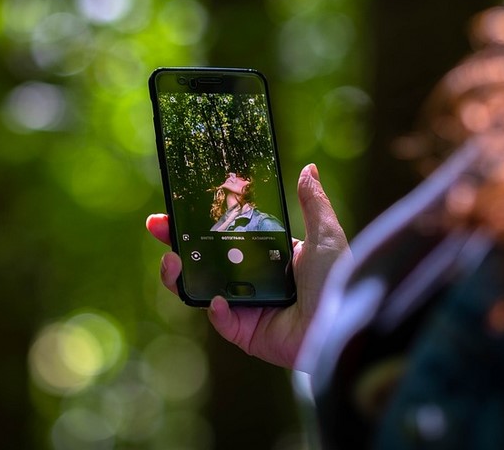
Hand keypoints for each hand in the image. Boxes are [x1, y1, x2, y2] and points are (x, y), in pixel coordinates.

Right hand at [145, 163, 348, 368]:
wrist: (345, 325)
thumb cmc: (339, 279)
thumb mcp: (326, 234)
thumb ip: (313, 203)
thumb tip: (309, 168)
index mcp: (268, 256)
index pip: (225, 236)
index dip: (199, 223)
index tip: (175, 206)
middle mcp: (253, 281)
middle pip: (205, 261)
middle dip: (176, 245)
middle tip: (157, 226)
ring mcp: (248, 308)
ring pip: (202, 291)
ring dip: (181, 277)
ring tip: (171, 261)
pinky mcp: (248, 334)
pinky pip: (222, 321)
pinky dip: (216, 310)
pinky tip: (220, 300)